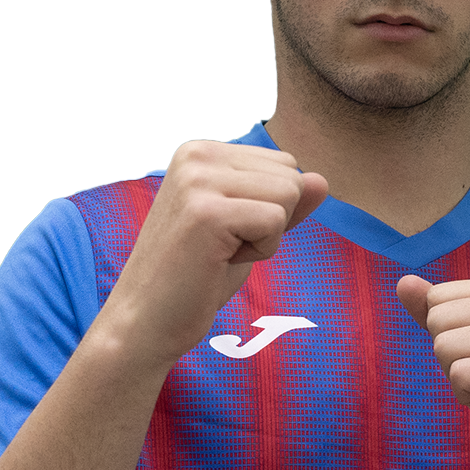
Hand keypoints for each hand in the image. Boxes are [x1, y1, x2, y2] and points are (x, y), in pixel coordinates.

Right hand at [98, 141, 327, 366]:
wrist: (148, 319)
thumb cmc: (196, 277)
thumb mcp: (247, 229)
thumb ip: (282, 201)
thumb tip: (322, 179)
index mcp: (201, 151)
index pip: (284, 164)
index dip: (270, 209)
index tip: (227, 232)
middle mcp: (197, 155)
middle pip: (291, 175)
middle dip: (273, 220)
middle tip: (224, 246)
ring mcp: (198, 180)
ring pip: (289, 194)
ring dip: (267, 236)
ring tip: (221, 252)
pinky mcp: (207, 212)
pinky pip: (276, 220)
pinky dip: (261, 251)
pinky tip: (220, 261)